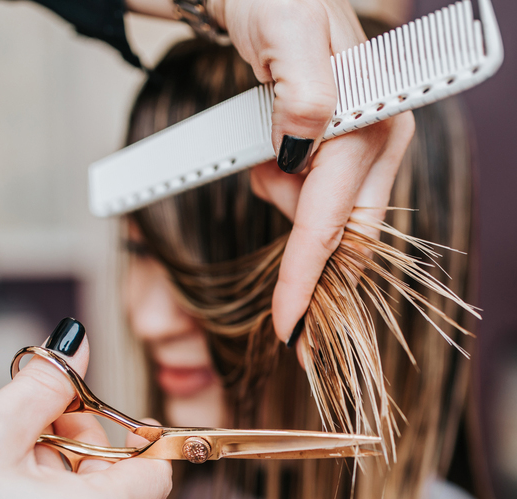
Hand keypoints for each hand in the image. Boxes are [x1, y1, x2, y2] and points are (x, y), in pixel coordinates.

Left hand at [210, 0, 414, 343]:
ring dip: (283, 207)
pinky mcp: (338, 149)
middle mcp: (377, 141)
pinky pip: (313, 199)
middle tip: (280, 310)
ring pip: (322, 220)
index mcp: (371, 124)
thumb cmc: (276, 3)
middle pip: (342, 237)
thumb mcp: (285, 36)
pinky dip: (284, 194)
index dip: (307, 279)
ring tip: (260, 157)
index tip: (287, 327)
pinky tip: (270, 160)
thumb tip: (307, 138)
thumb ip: (304, 92)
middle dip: (306, 268)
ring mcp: (361, 147)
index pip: (332, 223)